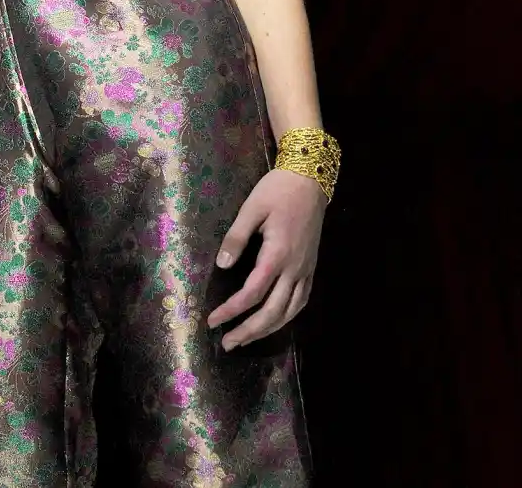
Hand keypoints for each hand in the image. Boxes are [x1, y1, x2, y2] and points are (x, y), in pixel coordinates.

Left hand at [207, 168, 325, 350]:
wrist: (310, 180)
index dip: (231, 310)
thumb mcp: (251, 208)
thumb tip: (222, 266)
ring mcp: (306, 270)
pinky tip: (275, 321)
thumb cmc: (277, 190)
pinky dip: (287, 317)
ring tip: (247, 339)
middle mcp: (294, 268)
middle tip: (227, 344)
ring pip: (290, 312)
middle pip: (272, 312)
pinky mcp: (311, 267)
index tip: (213, 320)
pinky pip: (301, 301)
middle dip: (249, 331)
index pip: (252, 293)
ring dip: (268, 330)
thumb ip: (236, 237)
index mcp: (277, 254)